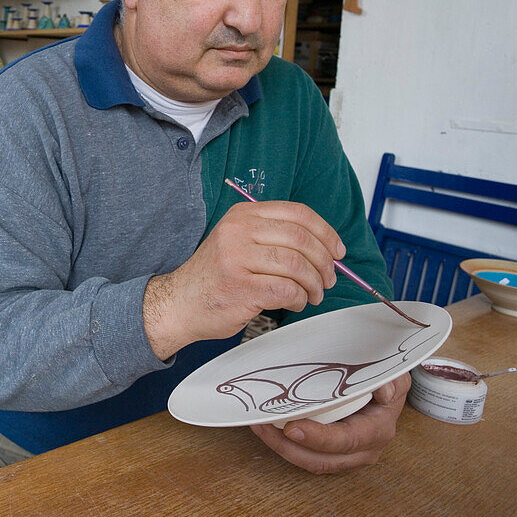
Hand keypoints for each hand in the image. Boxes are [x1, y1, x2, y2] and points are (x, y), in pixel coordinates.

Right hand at [143, 201, 343, 359]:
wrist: (179, 303)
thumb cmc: (215, 277)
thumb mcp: (238, 242)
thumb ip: (274, 237)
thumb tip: (325, 249)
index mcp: (243, 215)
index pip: (297, 213)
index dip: (325, 232)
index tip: (337, 250)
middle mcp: (238, 230)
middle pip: (301, 238)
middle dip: (324, 262)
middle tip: (328, 279)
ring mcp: (237, 258)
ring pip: (297, 265)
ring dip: (313, 284)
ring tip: (312, 295)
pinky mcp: (240, 287)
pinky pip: (286, 290)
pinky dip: (299, 299)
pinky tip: (295, 303)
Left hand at [248, 372, 411, 473]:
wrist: (385, 391)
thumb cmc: (386, 382)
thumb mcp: (395, 375)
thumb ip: (391, 380)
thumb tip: (385, 390)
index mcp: (377, 431)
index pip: (345, 441)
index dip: (318, 438)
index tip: (292, 428)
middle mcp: (363, 450)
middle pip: (321, 460)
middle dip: (288, 447)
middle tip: (264, 426)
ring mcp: (347, 457)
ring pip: (310, 462)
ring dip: (280, 447)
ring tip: (259, 425)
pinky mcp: (332, 455)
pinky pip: (306, 456)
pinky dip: (284, 445)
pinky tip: (266, 428)